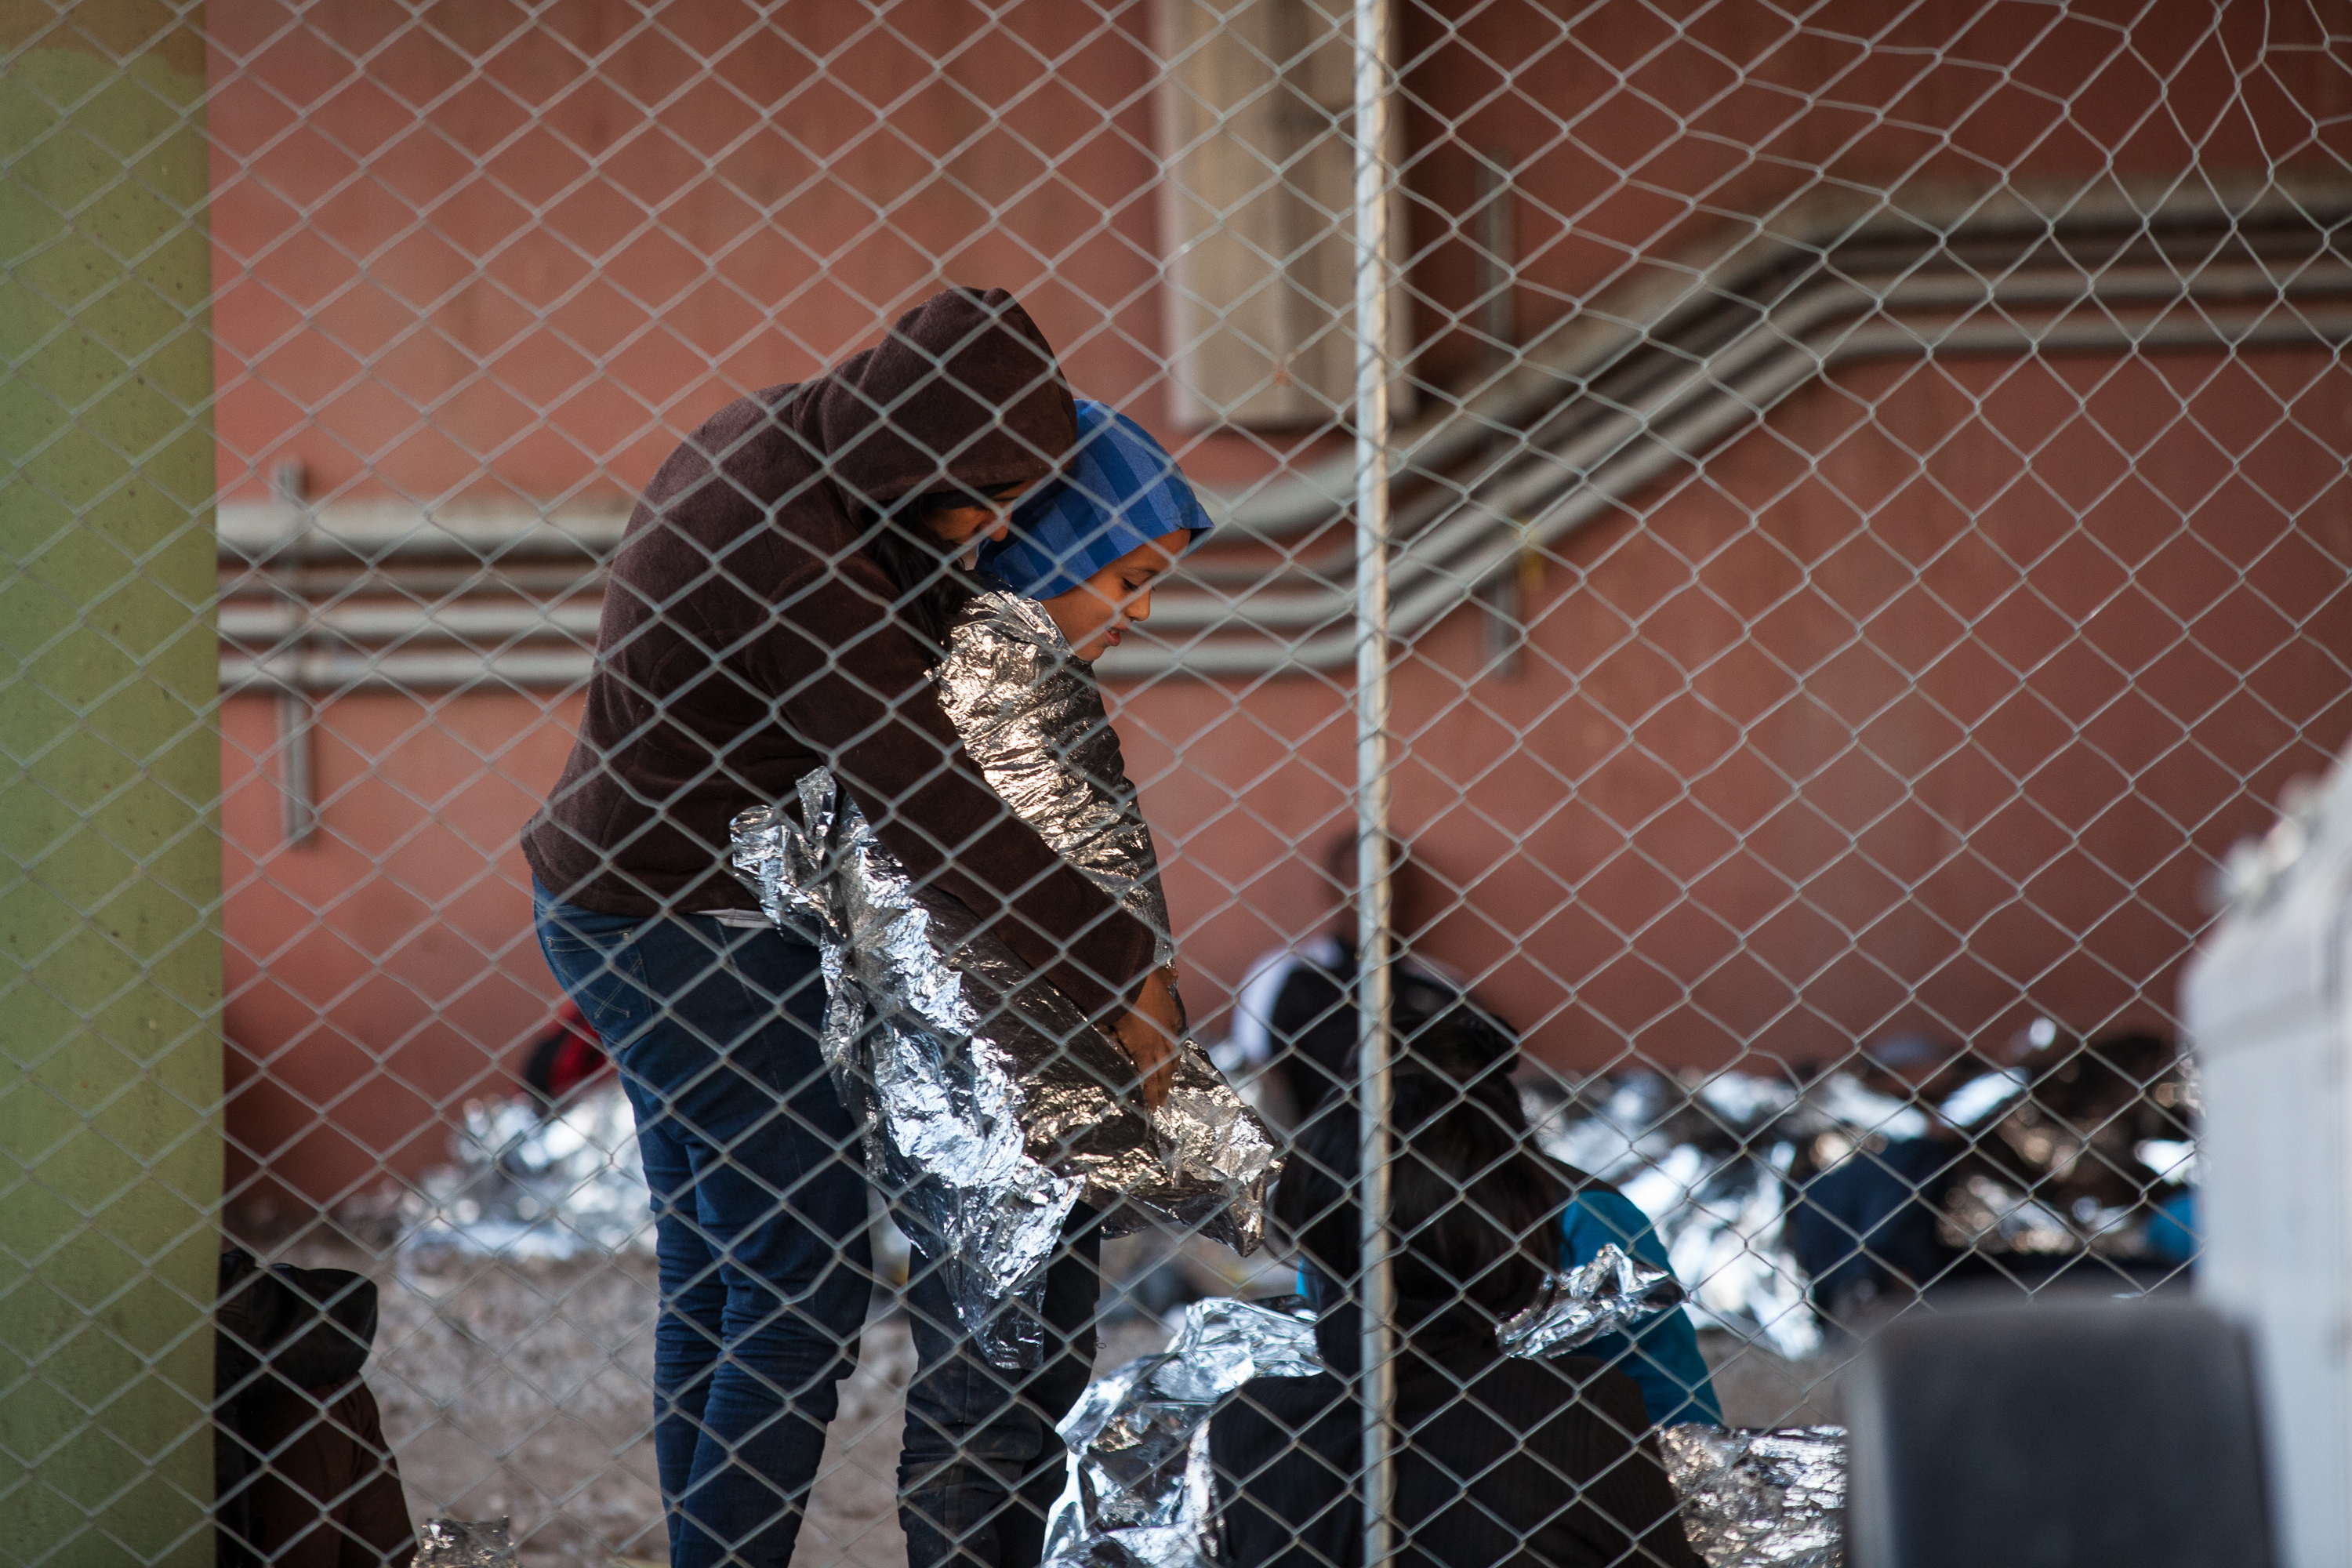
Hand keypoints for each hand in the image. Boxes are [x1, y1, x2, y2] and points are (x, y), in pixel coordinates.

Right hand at [1108, 966, 1184, 1108]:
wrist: (1132, 982)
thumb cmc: (1142, 977)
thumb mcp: (1158, 975)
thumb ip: (1166, 977)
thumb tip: (1174, 974)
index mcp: (1171, 1017)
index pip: (1174, 1039)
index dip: (1172, 1051)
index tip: (1170, 1060)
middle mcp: (1167, 1034)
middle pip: (1171, 1059)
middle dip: (1168, 1074)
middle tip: (1167, 1088)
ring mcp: (1157, 1045)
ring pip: (1163, 1072)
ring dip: (1162, 1088)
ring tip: (1161, 1103)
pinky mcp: (1144, 1052)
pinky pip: (1149, 1077)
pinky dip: (1151, 1092)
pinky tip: (1152, 1105)